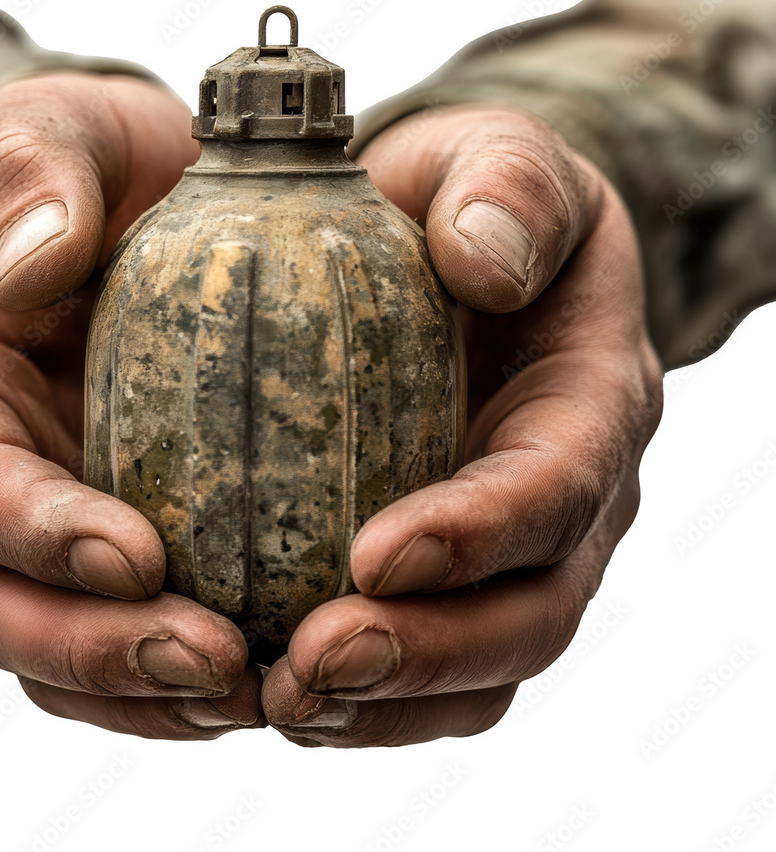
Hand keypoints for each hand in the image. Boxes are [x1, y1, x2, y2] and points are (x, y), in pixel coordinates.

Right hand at [0, 72, 262, 738]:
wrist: (119, 196)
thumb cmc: (80, 162)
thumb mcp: (49, 128)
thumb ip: (27, 170)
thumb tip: (29, 270)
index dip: (33, 530)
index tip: (135, 555)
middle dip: (94, 645)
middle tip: (213, 662)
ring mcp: (42, 511)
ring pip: (55, 641)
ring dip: (141, 685)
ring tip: (250, 687)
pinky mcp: (109, 529)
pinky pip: (121, 626)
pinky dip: (172, 670)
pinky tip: (260, 667)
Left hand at [261, 105, 663, 746]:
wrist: (455, 246)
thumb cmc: (472, 200)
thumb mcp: (496, 161)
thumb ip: (506, 187)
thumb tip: (483, 260)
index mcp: (588, 398)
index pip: (558, 485)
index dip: (480, 533)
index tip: (375, 556)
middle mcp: (567, 492)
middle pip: (531, 611)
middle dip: (430, 653)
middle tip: (312, 667)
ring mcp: (514, 545)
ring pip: (482, 663)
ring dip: (389, 701)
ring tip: (282, 703)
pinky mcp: (453, 569)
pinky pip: (427, 661)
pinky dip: (364, 694)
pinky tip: (274, 688)